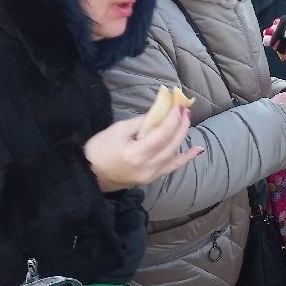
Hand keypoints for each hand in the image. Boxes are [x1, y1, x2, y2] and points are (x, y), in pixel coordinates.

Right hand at [83, 105, 200, 192]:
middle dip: (180, 126)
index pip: (162, 135)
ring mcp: (150, 176)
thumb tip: (161, 113)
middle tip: (185, 110)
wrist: (88, 174)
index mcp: (136, 155)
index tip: (179, 106)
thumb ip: (142, 123)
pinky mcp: (151, 179)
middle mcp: (147, 168)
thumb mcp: (118, 130)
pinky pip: (172, 167)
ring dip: (182, 137)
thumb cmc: (98, 149)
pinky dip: (184, 157)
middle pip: (171, 145)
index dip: (173, 120)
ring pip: (174, 155)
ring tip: (187, 121)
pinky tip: (197, 150)